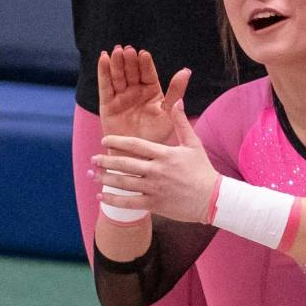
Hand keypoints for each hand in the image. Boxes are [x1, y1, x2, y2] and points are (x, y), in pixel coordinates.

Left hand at [92, 132, 220, 224]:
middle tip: (93, 158)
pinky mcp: (155, 204)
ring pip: (124, 183)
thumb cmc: (202, 170)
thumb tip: (177, 101)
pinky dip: (113, 200)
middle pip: (125, 164)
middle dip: (106, 160)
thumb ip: (181, 123)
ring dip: (106, 179)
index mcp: (164, 154)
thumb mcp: (194, 143)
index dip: (117, 141)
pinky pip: (130, 202)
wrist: (213, 198)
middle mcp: (156, 170)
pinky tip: (101, 196)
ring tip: (92, 175)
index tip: (104, 140)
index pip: (135, 145)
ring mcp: (154, 188)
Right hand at [95, 45, 192, 143]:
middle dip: (129, 61)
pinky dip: (103, 72)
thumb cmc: (157, 136)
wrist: (139, 156)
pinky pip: (105, 86)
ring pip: (118, 76)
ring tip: (117, 51)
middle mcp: (135, 91)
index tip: (144, 54)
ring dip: (117, 63)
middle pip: (131, 72)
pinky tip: (103, 58)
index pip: (148, 74)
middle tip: (128, 50)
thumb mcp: (168, 113)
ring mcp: (121, 97)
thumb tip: (186, 70)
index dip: (145, 64)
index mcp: (151, 92)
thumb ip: (175, 92)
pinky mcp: (107, 104)